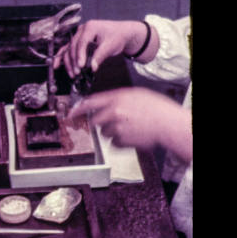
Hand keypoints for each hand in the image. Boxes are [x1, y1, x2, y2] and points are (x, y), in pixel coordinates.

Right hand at [53, 19, 157, 77]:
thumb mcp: (110, 46)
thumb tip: (92, 67)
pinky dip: (62, 58)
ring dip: (69, 62)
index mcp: (90, 27)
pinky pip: (67, 49)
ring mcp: (78, 35)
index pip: (81, 42)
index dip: (80, 55)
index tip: (80, 66)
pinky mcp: (78, 42)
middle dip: (74, 61)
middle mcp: (82, 30)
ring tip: (73, 74)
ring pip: (69, 50)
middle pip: (73, 47)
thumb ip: (100, 56)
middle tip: (77, 73)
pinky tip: (57, 65)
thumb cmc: (117, 36)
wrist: (122, 33)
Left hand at [70, 87, 191, 162]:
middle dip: (102, 122)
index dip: (77, 109)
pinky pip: (113, 143)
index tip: (70, 114)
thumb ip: (117, 98)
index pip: (90, 102)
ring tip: (129, 128)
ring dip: (113, 132)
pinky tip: (132, 135)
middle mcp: (114, 111)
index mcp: (117, 98)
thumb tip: (104, 103)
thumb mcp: (136, 94)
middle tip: (115, 122)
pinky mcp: (120, 140)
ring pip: (104, 133)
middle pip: (95, 120)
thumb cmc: (156, 108)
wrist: (168, 123)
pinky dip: (120, 141)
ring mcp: (116, 127)